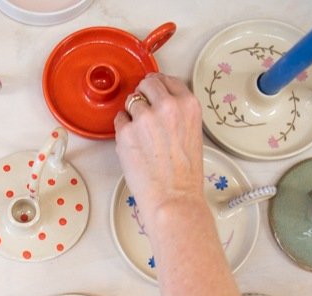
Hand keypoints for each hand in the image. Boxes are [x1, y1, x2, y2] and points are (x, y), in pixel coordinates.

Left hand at [114, 73, 206, 239]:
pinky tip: (133, 145)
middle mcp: (167, 106)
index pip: (167, 80)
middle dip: (143, 95)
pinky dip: (122, 130)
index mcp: (188, 105)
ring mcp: (145, 117)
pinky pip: (118, 120)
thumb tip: (161, 102)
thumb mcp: (193, 133)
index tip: (153, 92)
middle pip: (146, 84)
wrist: (173, 197)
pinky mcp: (126, 131)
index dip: (158, 87)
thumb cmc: (184, 175)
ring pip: (130, 101)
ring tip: (141, 136)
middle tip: (143, 112)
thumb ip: (179, 113)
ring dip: (132, 114)